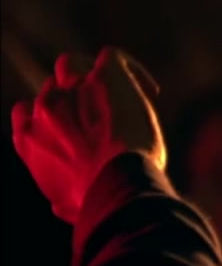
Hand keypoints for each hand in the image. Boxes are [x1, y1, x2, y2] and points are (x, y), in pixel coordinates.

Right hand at [11, 48, 165, 222]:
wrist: (118, 186)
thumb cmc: (98, 202)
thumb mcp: (70, 205)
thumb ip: (63, 199)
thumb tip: (60, 208)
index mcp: (30, 140)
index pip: (27, 111)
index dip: (50, 116)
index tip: (76, 131)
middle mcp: (45, 109)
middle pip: (54, 87)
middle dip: (77, 100)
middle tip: (112, 120)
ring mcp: (73, 89)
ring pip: (73, 64)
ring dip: (96, 79)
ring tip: (129, 103)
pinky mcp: (105, 77)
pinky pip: (111, 57)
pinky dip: (130, 69)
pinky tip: (150, 90)